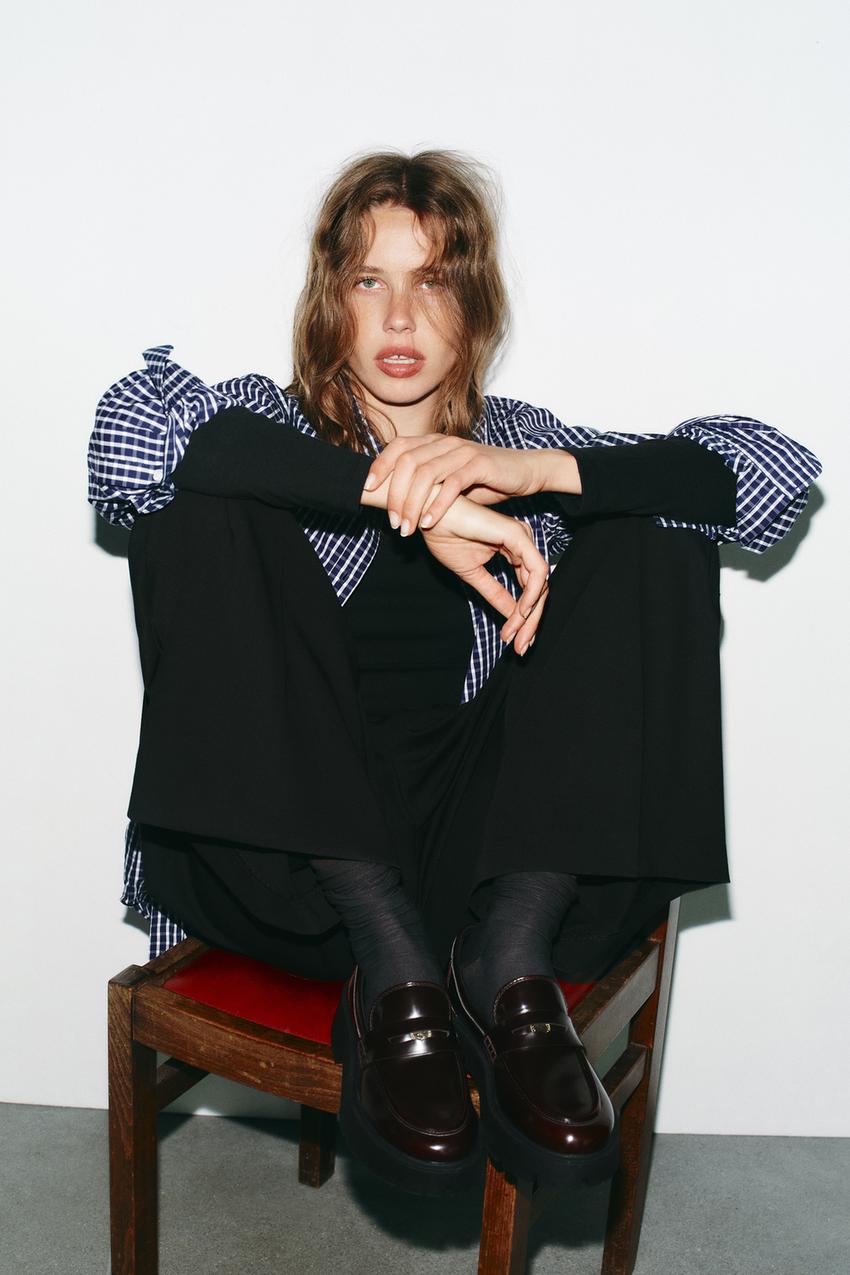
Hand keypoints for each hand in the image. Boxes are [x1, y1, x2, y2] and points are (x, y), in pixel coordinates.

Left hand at [364, 434, 552, 534]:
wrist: (526, 471)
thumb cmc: (486, 479)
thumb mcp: (451, 479)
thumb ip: (427, 483)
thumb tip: (397, 500)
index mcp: (435, 442)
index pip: (398, 447)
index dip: (379, 466)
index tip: (367, 490)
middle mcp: (446, 442)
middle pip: (407, 462)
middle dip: (394, 494)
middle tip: (392, 522)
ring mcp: (462, 451)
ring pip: (425, 474)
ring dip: (412, 504)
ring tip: (406, 528)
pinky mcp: (480, 464)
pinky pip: (452, 484)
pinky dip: (437, 505)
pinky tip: (428, 522)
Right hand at [419, 493, 549, 653]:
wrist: (428, 514)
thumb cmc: (445, 535)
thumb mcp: (473, 574)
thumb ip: (494, 593)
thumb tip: (512, 616)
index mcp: (513, 550)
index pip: (527, 588)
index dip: (523, 617)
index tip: (513, 641)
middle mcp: (522, 543)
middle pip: (538, 589)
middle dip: (530, 622)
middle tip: (521, 647)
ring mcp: (522, 538)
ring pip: (540, 583)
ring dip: (531, 614)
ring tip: (517, 635)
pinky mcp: (517, 536)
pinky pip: (536, 570)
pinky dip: (531, 594)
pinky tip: (521, 613)